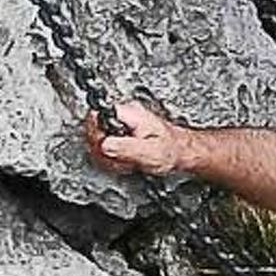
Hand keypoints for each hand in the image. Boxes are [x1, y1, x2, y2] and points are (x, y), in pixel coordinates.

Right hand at [84, 99, 198, 176]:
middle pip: (94, 129)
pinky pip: (106, 148)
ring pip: (99, 141)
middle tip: (118, 159)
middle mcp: (125, 116)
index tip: (102, 148)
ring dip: (109, 157)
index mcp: (130, 114)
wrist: (181, 153)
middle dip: (103, 150)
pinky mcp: (123, 136)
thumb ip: (124, 148)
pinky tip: (126, 162)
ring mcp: (123, 126)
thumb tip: (103, 145)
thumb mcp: (148, 151)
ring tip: (126, 161)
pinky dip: (113, 159)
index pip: (97, 115)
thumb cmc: (172, 150)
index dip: (94, 134)